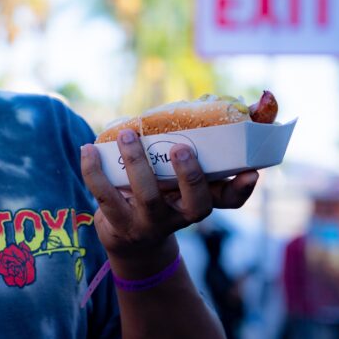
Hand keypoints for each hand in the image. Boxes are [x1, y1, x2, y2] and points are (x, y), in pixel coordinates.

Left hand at [81, 129, 257, 275]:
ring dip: (138, 164)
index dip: (242, 188)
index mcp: (200, 199)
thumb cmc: (161, 191)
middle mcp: (180, 215)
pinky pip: (105, 197)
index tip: (251, 172)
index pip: (230, 199)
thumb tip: (251, 100)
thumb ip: (197, 142)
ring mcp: (151, 223)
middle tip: (181, 148)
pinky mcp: (120, 224)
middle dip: (190, 176)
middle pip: (195, 204)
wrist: (129, 239)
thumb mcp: (179, 172)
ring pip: (148, 197)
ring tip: (128, 135)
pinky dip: (94, 171)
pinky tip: (88, 149)